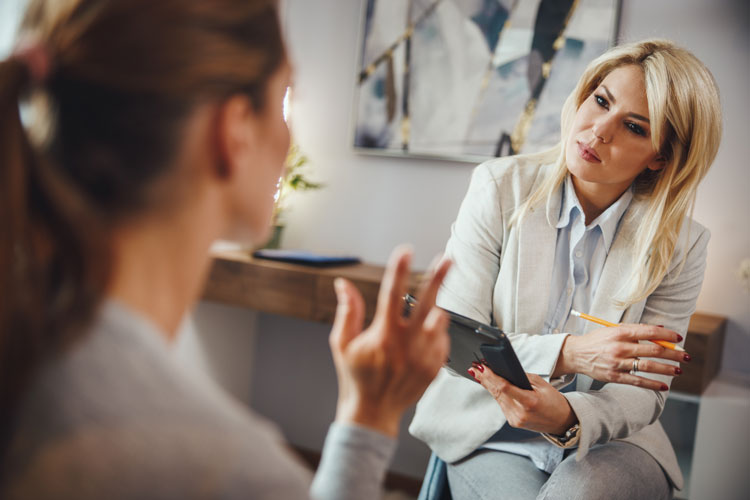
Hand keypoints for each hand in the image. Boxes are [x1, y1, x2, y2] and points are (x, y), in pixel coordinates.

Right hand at [329, 246, 451, 436]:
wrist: (373, 412)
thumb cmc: (355, 376)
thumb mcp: (342, 344)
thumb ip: (347, 311)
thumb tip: (343, 283)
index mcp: (382, 336)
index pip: (391, 294)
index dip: (399, 270)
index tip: (405, 250)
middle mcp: (406, 345)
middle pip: (427, 303)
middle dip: (439, 278)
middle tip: (448, 259)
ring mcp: (423, 357)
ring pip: (439, 321)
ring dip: (436, 309)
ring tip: (428, 308)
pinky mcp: (434, 368)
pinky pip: (442, 341)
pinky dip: (435, 333)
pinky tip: (422, 337)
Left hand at [469, 364, 576, 434]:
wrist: (563, 422)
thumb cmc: (554, 402)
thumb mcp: (542, 384)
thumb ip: (523, 377)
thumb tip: (505, 371)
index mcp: (529, 402)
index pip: (504, 388)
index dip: (491, 377)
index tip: (482, 368)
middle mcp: (520, 413)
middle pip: (497, 393)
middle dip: (485, 379)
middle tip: (474, 368)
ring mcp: (515, 420)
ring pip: (497, 399)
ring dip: (488, 386)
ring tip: (478, 374)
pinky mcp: (513, 422)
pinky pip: (502, 405)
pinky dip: (496, 395)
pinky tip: (490, 386)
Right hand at [553, 324, 688, 390]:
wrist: (576, 354)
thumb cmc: (597, 340)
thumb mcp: (613, 329)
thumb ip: (634, 329)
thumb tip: (659, 329)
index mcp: (620, 332)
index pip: (650, 332)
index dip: (667, 335)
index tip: (679, 338)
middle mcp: (620, 347)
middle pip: (654, 350)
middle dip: (673, 353)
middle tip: (686, 356)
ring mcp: (617, 363)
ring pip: (648, 366)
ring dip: (667, 369)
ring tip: (679, 370)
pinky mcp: (615, 376)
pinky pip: (637, 381)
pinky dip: (652, 384)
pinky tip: (664, 386)